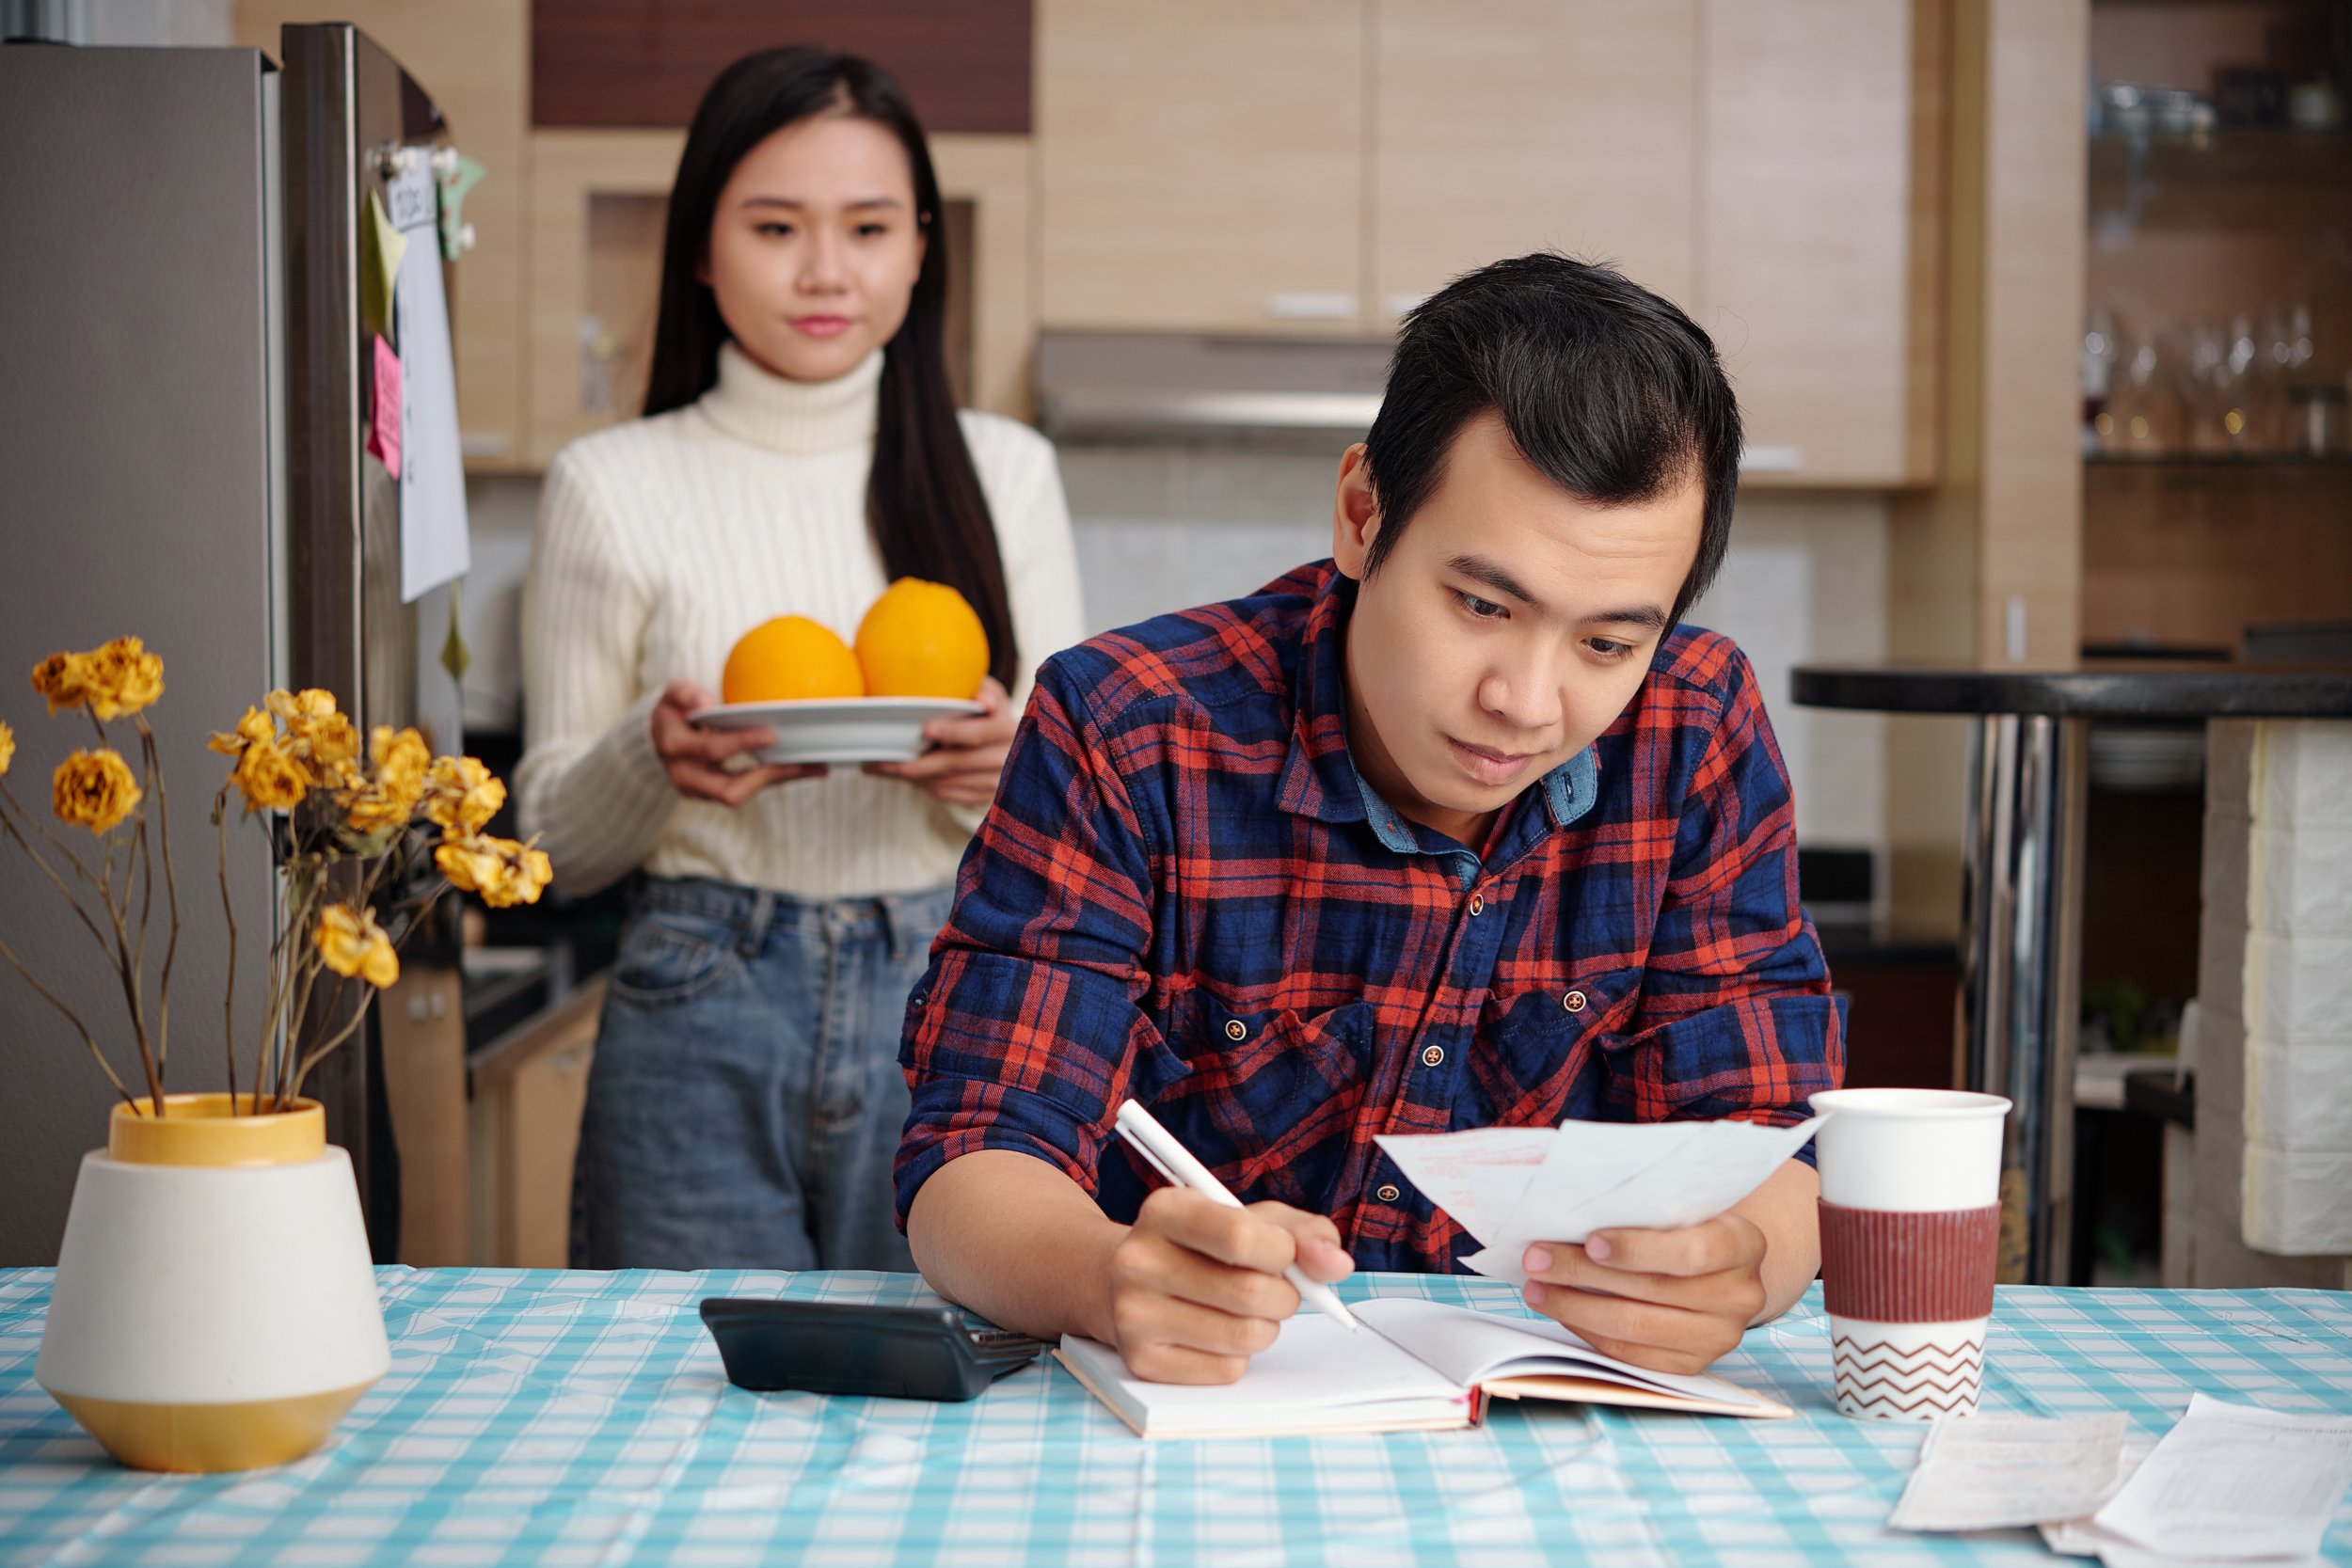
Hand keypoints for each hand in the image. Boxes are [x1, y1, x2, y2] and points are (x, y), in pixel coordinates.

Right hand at [649, 679, 826, 805]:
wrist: (659, 737)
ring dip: (778, 781)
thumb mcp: (672, 694)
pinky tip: (804, 768)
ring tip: (814, 768)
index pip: (711, 749)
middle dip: (766, 777)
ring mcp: (700, 790)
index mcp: (675, 747)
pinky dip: (775, 779)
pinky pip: (748, 790)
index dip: (740, 744)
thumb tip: (705, 701)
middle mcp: (685, 776)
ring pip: (740, 796)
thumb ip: (685, 694)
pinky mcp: (715, 794)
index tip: (771, 735)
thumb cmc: (673, 710)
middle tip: (802, 762)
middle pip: (728, 790)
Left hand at [862, 676, 1015, 805]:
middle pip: (957, 762)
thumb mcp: (985, 692)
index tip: (927, 729)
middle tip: (889, 760)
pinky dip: (922, 785)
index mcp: (1006, 727)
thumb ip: (977, 688)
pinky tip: (902, 775)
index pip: (980, 732)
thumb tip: (980, 698)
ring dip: (914, 776)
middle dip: (920, 762)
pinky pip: (947, 793)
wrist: (1005, 742)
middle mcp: (1007, 757)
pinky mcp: (985, 797)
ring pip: (947, 781)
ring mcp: (997, 781)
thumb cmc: (985, 711)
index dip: (954, 732)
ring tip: (883, 767)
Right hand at [1107, 1188, 1355, 1383]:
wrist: (1123, 1281)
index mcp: (1164, 1210)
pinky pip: (1227, 1369)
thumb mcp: (1248, 1219)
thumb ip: (1301, 1232)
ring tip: (1246, 1310)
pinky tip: (1217, 1333)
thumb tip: (1337, 1265)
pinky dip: (1239, 1354)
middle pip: (1250, 1293)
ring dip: (1267, 1326)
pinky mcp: (1142, 1362)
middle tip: (1274, 1288)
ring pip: (1246, 1336)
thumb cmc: (1202, 1246)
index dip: (1282, 1251)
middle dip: (1284, 1295)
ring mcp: (1133, 1315)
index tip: (1283, 1253)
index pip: (1240, 1237)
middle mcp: (1137, 1261)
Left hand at [1519, 1215, 1769, 1375]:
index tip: (1591, 1240)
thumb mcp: (1680, 1206)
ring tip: (1536, 1287)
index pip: (1693, 1252)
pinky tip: (1562, 1310)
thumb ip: (1644, 1208)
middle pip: (1652, 1289)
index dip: (1639, 1249)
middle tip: (1536, 1257)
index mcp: (1744, 1244)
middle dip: (1582, 1272)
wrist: (1720, 1268)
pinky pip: (1632, 1354)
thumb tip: (1568, 1209)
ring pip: (1635, 1326)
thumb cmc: (1686, 1225)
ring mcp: (1720, 1336)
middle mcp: (1741, 1295)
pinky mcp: (1692, 1364)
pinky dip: (1589, 1331)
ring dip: (1575, 1306)